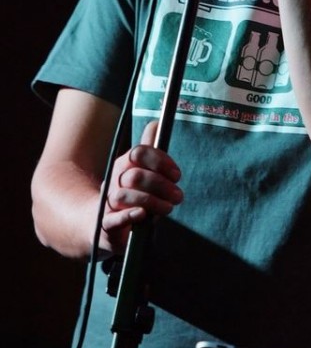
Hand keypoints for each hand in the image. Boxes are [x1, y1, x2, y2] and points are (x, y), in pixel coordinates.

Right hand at [99, 120, 182, 253]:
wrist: (96, 222)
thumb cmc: (127, 194)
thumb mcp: (137, 171)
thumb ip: (148, 150)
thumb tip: (156, 122)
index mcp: (123, 165)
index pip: (139, 153)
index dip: (160, 161)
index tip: (176, 174)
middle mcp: (114, 181)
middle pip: (136, 176)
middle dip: (161, 185)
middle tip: (178, 195)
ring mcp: (108, 203)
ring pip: (124, 196)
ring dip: (151, 202)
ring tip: (168, 208)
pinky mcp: (106, 225)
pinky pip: (113, 219)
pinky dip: (128, 216)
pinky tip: (142, 214)